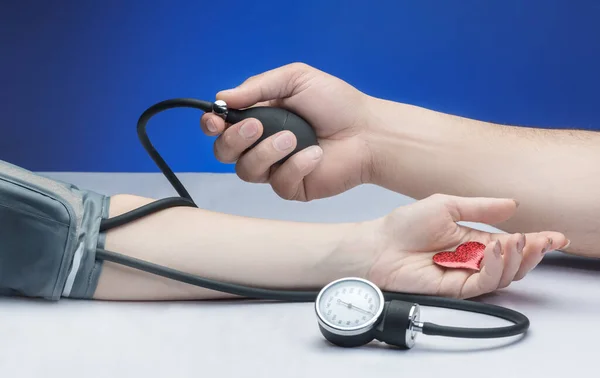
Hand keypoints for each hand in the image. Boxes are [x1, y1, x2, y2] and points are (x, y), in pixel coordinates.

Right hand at [200, 62, 373, 200]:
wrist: (368, 132)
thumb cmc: (336, 103)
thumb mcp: (296, 79)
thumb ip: (258, 86)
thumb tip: (222, 97)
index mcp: (259, 117)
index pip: (222, 126)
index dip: (212, 124)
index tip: (214, 119)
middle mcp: (261, 145)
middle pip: (224, 153)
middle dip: (234, 139)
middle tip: (257, 125)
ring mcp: (275, 169)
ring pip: (246, 171)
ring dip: (267, 152)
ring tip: (294, 138)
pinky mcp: (291, 188)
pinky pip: (278, 183)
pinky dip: (296, 166)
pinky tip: (316, 155)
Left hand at [361, 194, 567, 297]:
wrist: (377, 246)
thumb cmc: (404, 226)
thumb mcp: (446, 206)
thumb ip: (480, 208)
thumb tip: (513, 205)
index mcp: (473, 241)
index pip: (510, 244)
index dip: (534, 241)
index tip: (555, 236)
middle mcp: (472, 260)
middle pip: (513, 263)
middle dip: (533, 253)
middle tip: (544, 241)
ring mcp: (464, 275)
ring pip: (503, 276)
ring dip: (517, 260)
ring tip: (519, 241)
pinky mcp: (454, 288)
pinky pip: (482, 283)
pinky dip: (495, 268)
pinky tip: (497, 250)